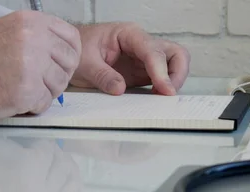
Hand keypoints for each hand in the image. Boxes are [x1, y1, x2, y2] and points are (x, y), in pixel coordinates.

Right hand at [0, 10, 81, 130]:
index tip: (61, 64)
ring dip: (46, 92)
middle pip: (71, 62)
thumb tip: (64, 51)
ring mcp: (32, 65)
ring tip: (22, 90)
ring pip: (60, 85)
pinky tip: (14, 100)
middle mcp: (34, 39)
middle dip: (59, 76)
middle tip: (40, 82)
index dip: (70, 55)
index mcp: (30, 22)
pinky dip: (33, 107)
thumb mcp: (5, 31)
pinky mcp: (27, 90)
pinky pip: (45, 103)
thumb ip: (36, 37)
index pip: (72, 37)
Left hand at [69, 22, 189, 95]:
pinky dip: (165, 89)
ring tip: (160, 97)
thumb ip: (103, 75)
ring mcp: (145, 59)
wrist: (72, 52)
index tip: (165, 89)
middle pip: (176, 54)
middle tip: (167, 93)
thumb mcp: (85, 62)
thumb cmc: (79, 49)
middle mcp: (142, 44)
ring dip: (174, 82)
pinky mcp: (144, 73)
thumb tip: (120, 89)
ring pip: (175, 65)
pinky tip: (155, 99)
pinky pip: (163, 79)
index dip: (162, 71)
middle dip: (177, 74)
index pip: (153, 50)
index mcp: (129, 34)